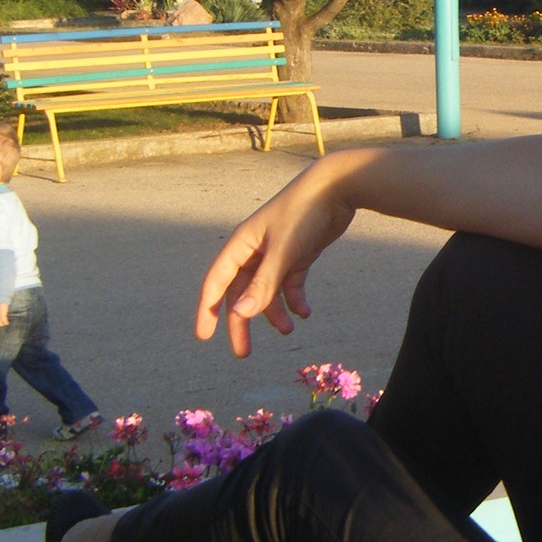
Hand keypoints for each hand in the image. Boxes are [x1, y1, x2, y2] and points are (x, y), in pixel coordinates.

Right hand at [194, 164, 356, 357]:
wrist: (337, 188)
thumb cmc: (304, 214)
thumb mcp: (283, 252)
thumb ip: (264, 285)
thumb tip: (240, 313)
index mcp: (241, 245)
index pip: (216, 282)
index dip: (207, 310)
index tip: (203, 336)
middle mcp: (254, 250)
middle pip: (241, 293)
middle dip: (242, 322)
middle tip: (244, 353)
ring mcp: (275, 253)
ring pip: (266, 291)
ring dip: (274, 312)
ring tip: (288, 330)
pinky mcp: (297, 254)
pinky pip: (289, 283)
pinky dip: (294, 299)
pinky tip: (305, 313)